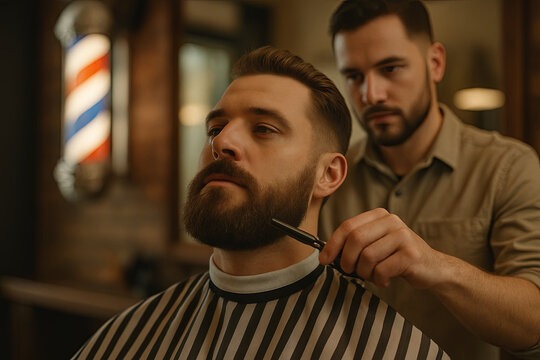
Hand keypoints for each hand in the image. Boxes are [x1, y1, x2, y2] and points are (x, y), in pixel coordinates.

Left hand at [319, 208, 445, 288]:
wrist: (432, 267)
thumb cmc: (396, 257)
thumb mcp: (376, 244)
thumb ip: (355, 243)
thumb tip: (326, 254)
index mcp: (379, 215)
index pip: (347, 226)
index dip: (332, 244)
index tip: (324, 260)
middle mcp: (391, 221)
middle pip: (355, 239)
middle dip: (347, 260)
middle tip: (350, 271)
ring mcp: (403, 236)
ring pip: (367, 257)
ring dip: (364, 273)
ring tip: (373, 275)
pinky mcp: (411, 254)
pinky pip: (382, 270)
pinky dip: (379, 280)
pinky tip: (386, 280)